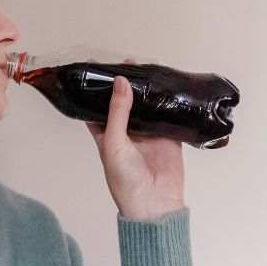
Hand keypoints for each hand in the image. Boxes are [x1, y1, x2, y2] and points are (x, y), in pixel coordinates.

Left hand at [88, 76, 185, 220]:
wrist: (154, 204)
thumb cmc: (125, 180)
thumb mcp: (114, 143)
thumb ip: (117, 112)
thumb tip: (121, 81)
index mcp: (106, 135)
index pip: (97, 106)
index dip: (96, 88)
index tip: (96, 66)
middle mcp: (127, 132)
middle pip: (125, 102)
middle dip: (126, 84)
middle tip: (130, 62)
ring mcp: (148, 134)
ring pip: (147, 106)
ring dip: (148, 91)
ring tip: (149, 68)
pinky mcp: (168, 137)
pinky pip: (168, 116)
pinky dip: (169, 103)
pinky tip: (170, 86)